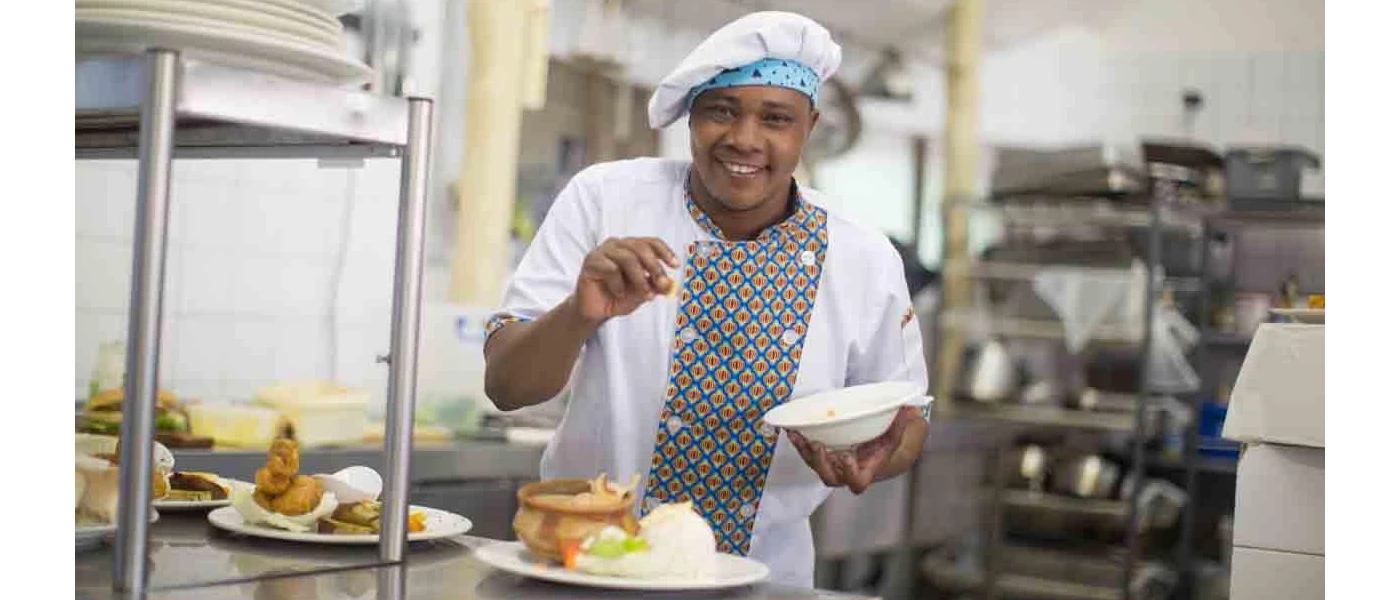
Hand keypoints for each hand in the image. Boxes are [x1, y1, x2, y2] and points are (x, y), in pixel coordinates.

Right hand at [572, 237, 679, 323]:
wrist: (596, 311)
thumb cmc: (618, 297)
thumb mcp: (643, 293)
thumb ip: (656, 286)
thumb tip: (670, 283)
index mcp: (632, 248)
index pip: (651, 242)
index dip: (665, 252)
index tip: (675, 265)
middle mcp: (618, 245)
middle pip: (641, 248)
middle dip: (655, 267)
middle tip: (662, 284)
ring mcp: (603, 251)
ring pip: (627, 258)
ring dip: (639, 279)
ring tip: (643, 294)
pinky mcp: (591, 261)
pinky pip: (611, 268)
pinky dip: (618, 284)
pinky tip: (618, 293)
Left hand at [787, 406, 924, 494]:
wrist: (880, 446)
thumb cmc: (890, 442)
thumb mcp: (899, 432)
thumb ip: (903, 423)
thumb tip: (910, 409)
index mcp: (867, 470)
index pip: (857, 482)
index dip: (850, 473)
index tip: (848, 456)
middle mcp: (847, 471)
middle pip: (829, 477)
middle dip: (820, 463)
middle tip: (817, 444)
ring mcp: (833, 464)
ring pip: (815, 464)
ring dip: (804, 451)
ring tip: (797, 434)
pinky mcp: (824, 454)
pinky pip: (808, 452)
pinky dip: (799, 442)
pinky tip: (792, 430)